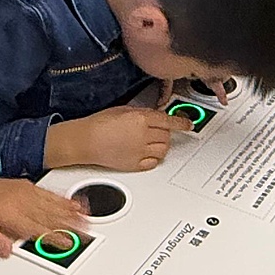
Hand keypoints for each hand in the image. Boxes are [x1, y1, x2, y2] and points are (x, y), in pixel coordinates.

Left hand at [0, 176, 87, 257]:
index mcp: (7, 214)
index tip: (69, 244)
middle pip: (50, 217)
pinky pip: (49, 193)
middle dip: (70, 226)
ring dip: (71, 213)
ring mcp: (25, 193)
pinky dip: (64, 199)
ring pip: (53, 205)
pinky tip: (74, 204)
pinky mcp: (26, 187)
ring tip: (87, 219)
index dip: (54, 238)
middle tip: (87, 233)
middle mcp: (19, 202)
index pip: (36, 230)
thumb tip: (6, 249)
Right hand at [47, 105, 191, 170]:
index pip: (169, 120)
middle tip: (159, 130)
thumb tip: (154, 116)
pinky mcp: (134, 165)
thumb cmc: (98, 124)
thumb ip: (141, 113)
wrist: (85, 140)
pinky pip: (153, 163)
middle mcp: (143, 135)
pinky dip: (154, 158)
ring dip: (162, 145)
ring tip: (152, 141)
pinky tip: (147, 153)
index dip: (182, 122)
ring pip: (163, 150)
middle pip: (167, 135)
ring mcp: (140, 152)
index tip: (189, 124)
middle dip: (166, 132)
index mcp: (141, 119)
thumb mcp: (123, 109)